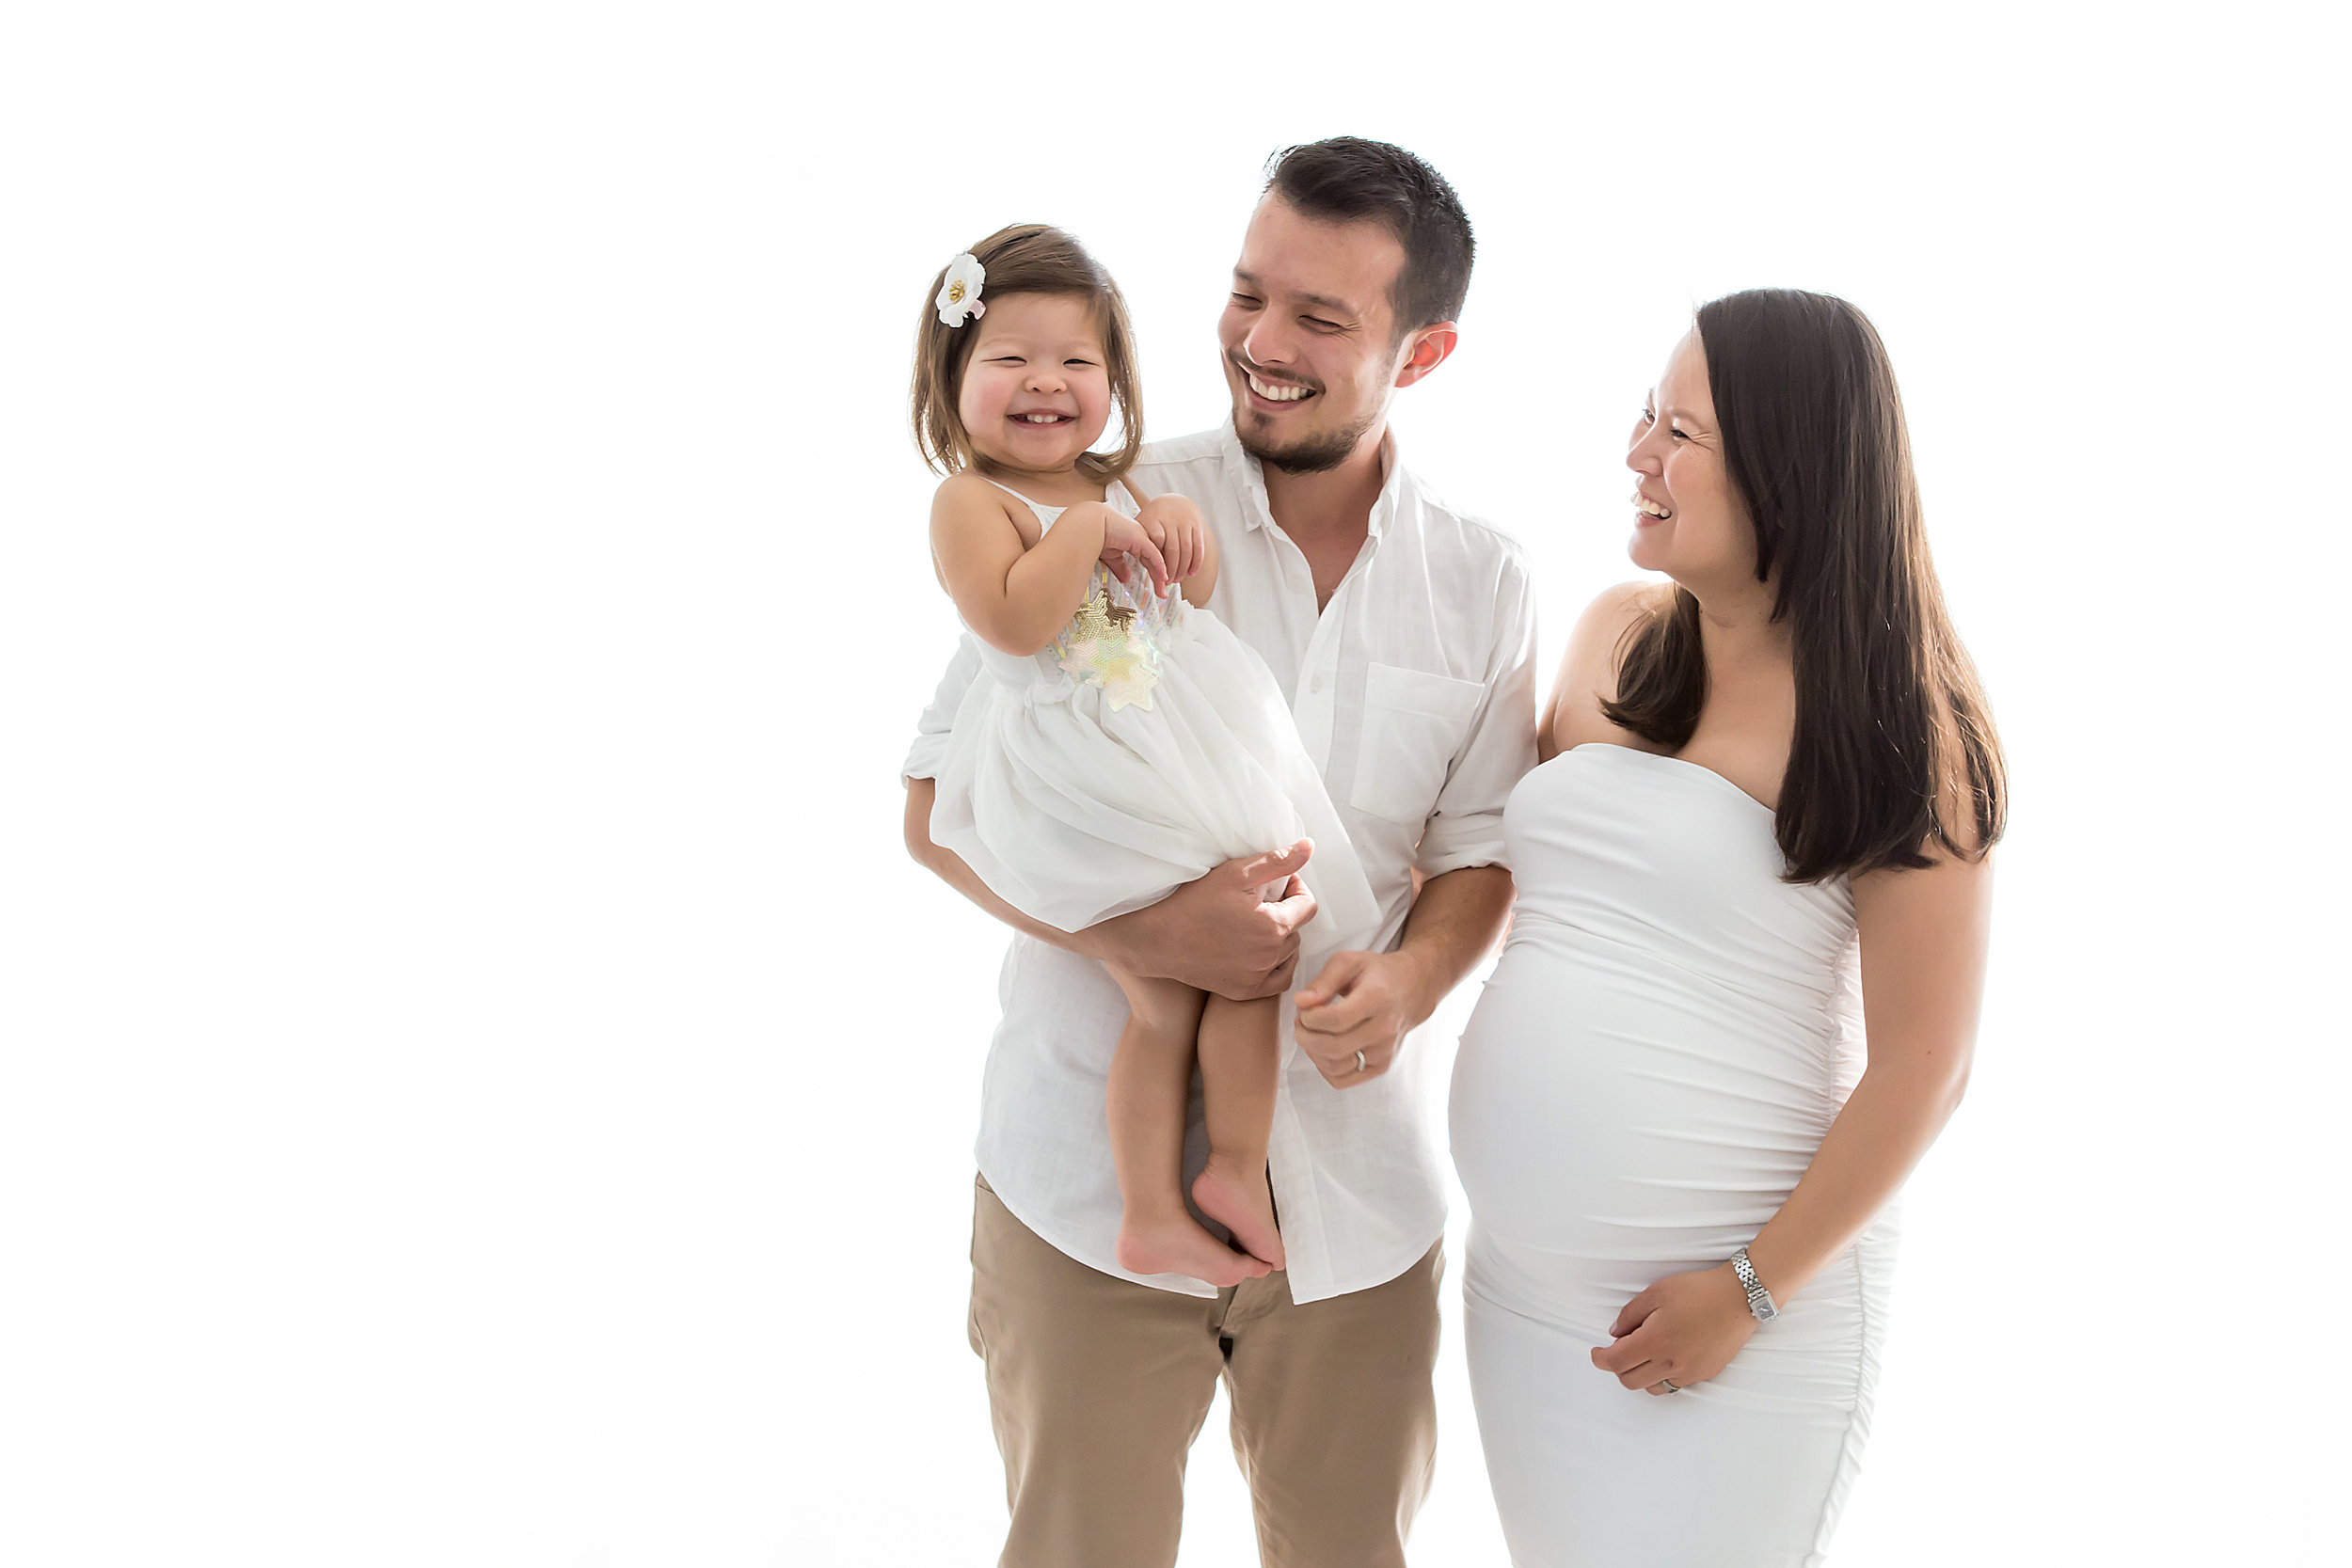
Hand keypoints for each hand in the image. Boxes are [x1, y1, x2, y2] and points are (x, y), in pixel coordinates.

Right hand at [1085, 841, 1317, 999]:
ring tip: (1254, 923)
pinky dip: (1275, 966)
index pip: (1308, 905)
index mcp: (1274, 927)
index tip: (1275, 883)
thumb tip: (1308, 847)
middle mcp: (1270, 956)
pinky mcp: (1244, 991)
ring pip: (1288, 954)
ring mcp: (1257, 978)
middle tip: (1258, 900)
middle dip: (1285, 912)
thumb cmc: (1193, 903)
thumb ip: (1276, 862)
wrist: (1157, 940)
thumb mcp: (1235, 873)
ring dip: (1280, 938)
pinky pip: (1278, 980)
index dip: (1295, 888)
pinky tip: (1259, 951)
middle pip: (1297, 929)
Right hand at [1095, 507, 1170, 593]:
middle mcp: (1142, 538)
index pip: (1149, 560)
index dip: (1154, 574)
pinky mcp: (1141, 538)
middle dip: (1160, 579)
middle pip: (1155, 562)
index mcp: (1135, 541)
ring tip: (1163, 592)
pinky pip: (1154, 555)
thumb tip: (1126, 579)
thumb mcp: (1111, 556)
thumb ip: (1120, 567)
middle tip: (1163, 595)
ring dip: (1161, 577)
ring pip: (1157, 560)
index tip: (1158, 588)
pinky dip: (1159, 567)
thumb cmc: (1098, 536)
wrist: (1091, 525)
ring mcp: (1143, 537)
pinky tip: (1163, 578)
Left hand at [1134, 492, 1207, 583]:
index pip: (1156, 542)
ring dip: (1183, 569)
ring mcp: (1185, 521)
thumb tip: (1153, 580)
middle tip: (1169, 583)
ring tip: (1178, 580)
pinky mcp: (1197, 525)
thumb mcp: (1144, 531)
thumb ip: (1144, 551)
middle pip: (1173, 549)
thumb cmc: (1154, 523)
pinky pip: (1199, 546)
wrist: (1173, 501)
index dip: (1158, 561)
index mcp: (1152, 519)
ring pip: (1187, 550)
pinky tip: (1191, 573)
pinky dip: (1196, 562)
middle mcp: (1170, 519)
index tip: (1158, 576)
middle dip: (1172, 570)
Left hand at [1293, 948, 1435, 1088]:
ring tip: (1312, 1033)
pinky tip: (1324, 1048)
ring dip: (1313, 1052)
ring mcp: (1385, 1051)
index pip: (1335, 1019)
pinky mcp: (1381, 1066)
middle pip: (1333, 1047)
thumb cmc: (1376, 974)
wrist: (1412, 989)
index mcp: (1377, 998)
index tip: (1304, 1007)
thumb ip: (1323, 980)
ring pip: (1335, 1068)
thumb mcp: (1349, 961)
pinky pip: (1342, 1080)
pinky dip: (1324, 1067)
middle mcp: (1385, 1028)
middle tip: (1301, 1021)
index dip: (1309, 1016)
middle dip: (1305, 1036)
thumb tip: (1301, 1002)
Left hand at [1589, 1264, 1758, 1395]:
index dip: (1600, 1359)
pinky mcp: (1704, 1374)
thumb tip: (1615, 1334)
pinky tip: (1663, 1359)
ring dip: (1639, 1375)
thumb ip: (1630, 1315)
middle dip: (1617, 1367)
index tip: (1596, 1353)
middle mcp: (1671, 1363)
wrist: (1739, 1299)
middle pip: (1629, 1380)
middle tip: (1617, 1350)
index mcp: (1655, 1341)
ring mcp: (1689, 1372)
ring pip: (1651, 1388)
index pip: (1616, 1362)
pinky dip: (1661, 1377)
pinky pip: (1673, 1385)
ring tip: (1642, 1354)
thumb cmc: (1698, 1291)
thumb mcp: (1656, 1292)